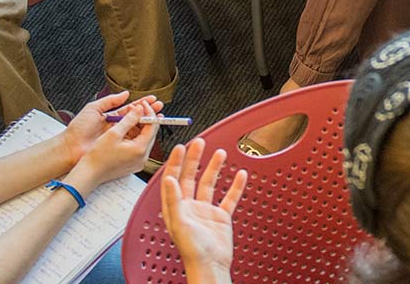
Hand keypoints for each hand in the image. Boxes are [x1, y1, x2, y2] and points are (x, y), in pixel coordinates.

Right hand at [61, 93, 161, 186]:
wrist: (90, 173)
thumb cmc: (98, 157)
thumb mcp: (114, 133)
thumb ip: (129, 119)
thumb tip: (139, 109)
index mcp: (140, 149)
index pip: (153, 126)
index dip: (149, 112)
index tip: (142, 104)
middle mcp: (142, 157)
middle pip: (150, 133)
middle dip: (144, 118)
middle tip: (136, 109)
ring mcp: (138, 162)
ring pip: (144, 139)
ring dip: (138, 127)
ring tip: (128, 118)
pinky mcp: (133, 164)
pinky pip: (138, 146)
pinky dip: (134, 136)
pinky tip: (125, 130)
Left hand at [159, 137, 247, 278]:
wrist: (211, 266)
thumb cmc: (192, 250)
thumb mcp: (179, 223)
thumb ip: (174, 200)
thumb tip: (169, 179)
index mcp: (175, 207)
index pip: (173, 179)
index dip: (176, 162)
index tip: (180, 147)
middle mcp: (189, 207)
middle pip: (190, 176)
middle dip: (194, 159)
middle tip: (198, 143)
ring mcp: (205, 211)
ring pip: (209, 183)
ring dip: (214, 168)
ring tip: (219, 152)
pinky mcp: (220, 217)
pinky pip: (228, 197)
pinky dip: (235, 186)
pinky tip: (239, 174)